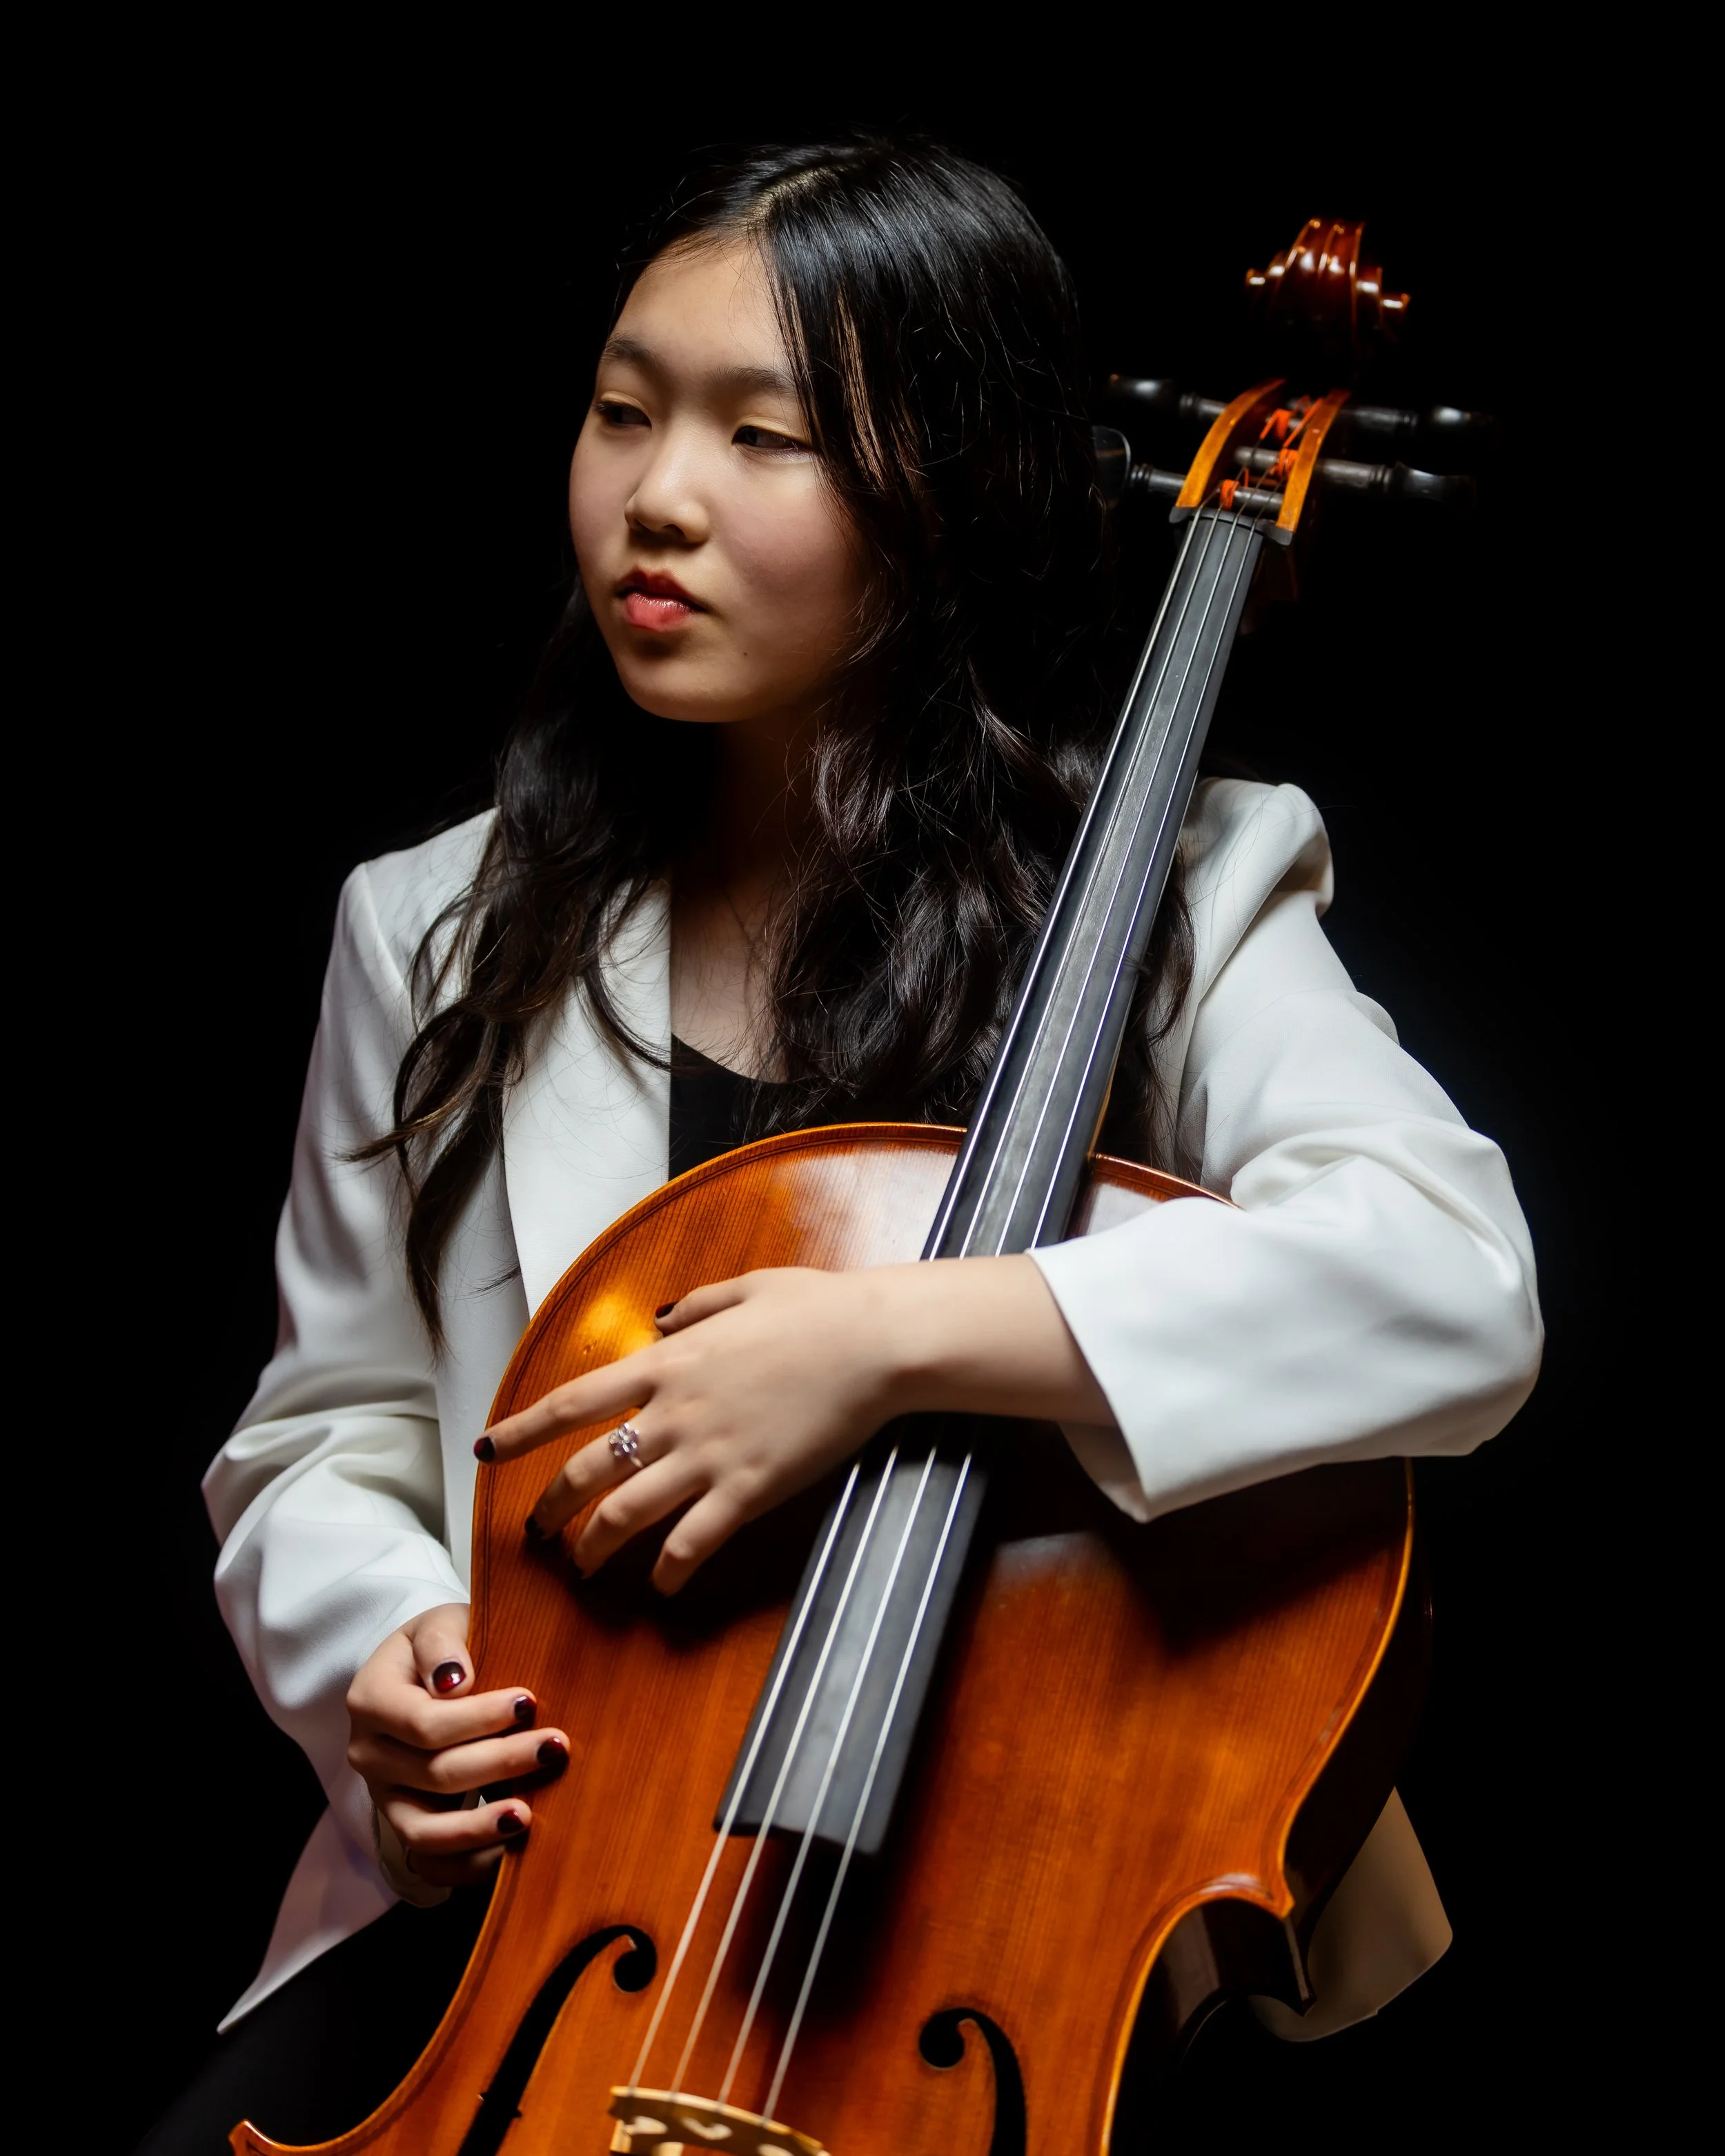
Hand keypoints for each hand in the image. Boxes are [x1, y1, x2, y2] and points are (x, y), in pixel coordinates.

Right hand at [345, 1602, 570, 1887]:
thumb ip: (442, 1643)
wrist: (425, 1673)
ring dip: (479, 1826)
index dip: (478, 1718)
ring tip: (528, 1815)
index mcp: (370, 1700)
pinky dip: (468, 1865)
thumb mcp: (438, 1624)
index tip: (528, 1703)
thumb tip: (455, 1681)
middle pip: (434, 1773)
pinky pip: (430, 1863)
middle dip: (500, 1762)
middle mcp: (369, 1754)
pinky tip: (510, 1850)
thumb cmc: (441, 1646)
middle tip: (553, 1748)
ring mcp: (384, 1795)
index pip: (424, 1722)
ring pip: (425, 1830)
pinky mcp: (405, 1824)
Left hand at [477, 1256, 1108, 1595]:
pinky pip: (693, 1541)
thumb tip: (660, 1319)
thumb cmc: (817, 1308)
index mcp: (668, 1362)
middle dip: (554, 1508)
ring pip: (627, 1514)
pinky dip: (669, 1570)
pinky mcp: (750, 1489)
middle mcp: (675, 1412)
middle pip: (589, 1470)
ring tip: (583, 1569)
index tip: (488, 1451)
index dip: (523, 1431)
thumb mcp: (746, 1287)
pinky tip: (662, 1587)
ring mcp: (710, 1455)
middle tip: (540, 1533)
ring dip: (596, 1548)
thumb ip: (695, 1305)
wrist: (874, 1342)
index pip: (573, 1403)